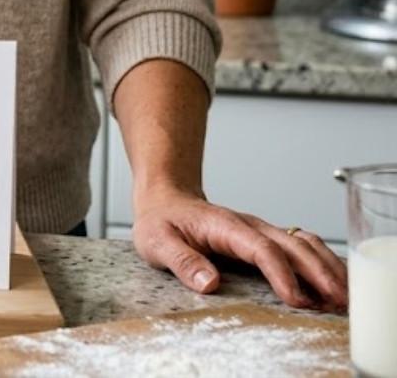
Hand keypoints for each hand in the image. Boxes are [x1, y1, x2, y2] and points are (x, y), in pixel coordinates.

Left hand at [133, 186, 347, 310]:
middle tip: (337, 301)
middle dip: (318, 273)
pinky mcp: (265, 239)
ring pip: (303, 244)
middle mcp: (249, 226)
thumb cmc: (161, 221)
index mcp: (225, 226)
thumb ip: (182, 261)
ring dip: (326, 267)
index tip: (295, 298)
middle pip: (293, 245)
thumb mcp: (157, 241)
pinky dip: (320, 263)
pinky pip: (300, 248)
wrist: (165, 199)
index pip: (261, 249)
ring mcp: (260, 231)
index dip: (281, 273)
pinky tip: (332, 282)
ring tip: (344, 296)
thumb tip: (209, 282)